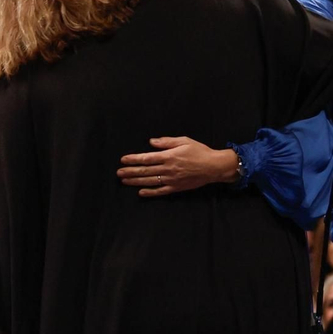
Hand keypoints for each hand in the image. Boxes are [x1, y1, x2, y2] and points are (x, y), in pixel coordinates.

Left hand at [119, 137, 239, 196]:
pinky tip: (140, 192)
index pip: (147, 158)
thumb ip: (166, 142)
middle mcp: (168, 169)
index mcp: (169, 156)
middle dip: (130, 171)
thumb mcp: (184, 141)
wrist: (213, 167)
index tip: (123, 160)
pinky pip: (160, 191)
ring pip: (150, 181)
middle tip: (118, 172)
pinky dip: (150, 192)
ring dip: (135, 181)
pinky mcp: (176, 188)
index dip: (134, 159)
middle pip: (145, 171)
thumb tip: (151, 142)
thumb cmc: (199, 151)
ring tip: (124, 181)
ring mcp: (171, 180)